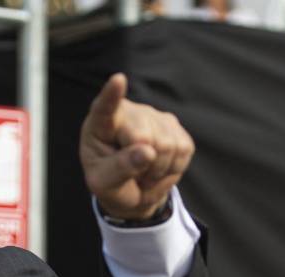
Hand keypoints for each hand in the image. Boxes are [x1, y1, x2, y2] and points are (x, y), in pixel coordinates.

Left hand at [79, 73, 193, 220]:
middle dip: (142, 166)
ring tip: (144, 172)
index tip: (118, 79)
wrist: (132, 189)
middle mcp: (129, 112)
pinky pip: (184, 150)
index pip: (105, 108)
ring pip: (168, 145)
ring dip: (158, 170)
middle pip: (144, 138)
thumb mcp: (104, 184)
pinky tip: (159, 168)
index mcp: (100, 124)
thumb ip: (120, 168)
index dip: (112, 95)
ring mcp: (154, 116)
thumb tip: (147, 151)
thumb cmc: (111, 183)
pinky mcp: (175, 127)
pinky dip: (173, 169)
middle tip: (133, 176)